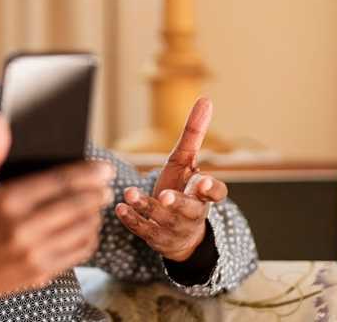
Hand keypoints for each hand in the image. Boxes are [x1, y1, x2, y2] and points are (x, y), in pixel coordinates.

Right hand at [0, 114, 115, 297]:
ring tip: (96, 205)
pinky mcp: (37, 273)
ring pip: (81, 230)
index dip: (87, 173)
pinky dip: (88, 238)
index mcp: (4, 201)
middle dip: (97, 193)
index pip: (59, 183)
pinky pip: (76, 253)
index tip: (104, 167)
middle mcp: (21, 229)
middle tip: (107, 184)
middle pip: (76, 206)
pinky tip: (86, 228)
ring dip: (95, 215)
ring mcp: (31, 254)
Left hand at [114, 97, 228, 261]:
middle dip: (177, 202)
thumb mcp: (188, 162)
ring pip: (162, 219)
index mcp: (203, 195)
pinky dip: (132, 219)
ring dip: (146, 206)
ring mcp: (173, 226)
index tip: (203, 182)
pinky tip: (120, 208)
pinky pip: (143, 230)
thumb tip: (206, 99)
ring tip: (130, 194)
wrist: (182, 235)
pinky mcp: (155, 236)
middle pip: (188, 209)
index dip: (211, 189)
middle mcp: (192, 212)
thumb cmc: (184, 189)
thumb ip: (194, 134)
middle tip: (165, 196)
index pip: (216, 193)